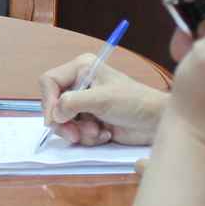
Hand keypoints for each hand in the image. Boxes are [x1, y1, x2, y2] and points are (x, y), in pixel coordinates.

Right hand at [40, 54, 164, 145]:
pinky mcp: (90, 120)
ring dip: (79, 132)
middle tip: (75, 135)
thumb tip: (54, 115)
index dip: (48, 101)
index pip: (49, 81)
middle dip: (65, 122)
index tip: (55, 120)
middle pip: (53, 104)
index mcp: (81, 68)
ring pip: (63, 121)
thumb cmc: (134, 103)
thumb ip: (73, 103)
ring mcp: (84, 103)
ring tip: (97, 132)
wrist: (155, 122)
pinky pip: (75, 131)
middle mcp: (80, 84)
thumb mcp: (102, 99)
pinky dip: (87, 137)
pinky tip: (104, 134)